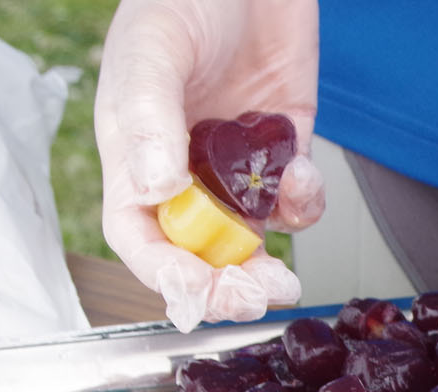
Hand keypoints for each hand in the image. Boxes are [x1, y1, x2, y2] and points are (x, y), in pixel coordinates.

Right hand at [94, 0, 324, 331]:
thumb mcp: (156, 49)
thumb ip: (150, 117)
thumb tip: (155, 186)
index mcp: (134, 151)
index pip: (139, 234)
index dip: (163, 273)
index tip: (196, 293)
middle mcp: (184, 168)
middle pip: (197, 252)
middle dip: (223, 286)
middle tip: (252, 297)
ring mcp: (235, 165)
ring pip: (249, 240)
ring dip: (265, 266)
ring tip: (282, 277)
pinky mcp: (282, 151)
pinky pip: (293, 200)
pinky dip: (302, 202)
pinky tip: (302, 175)